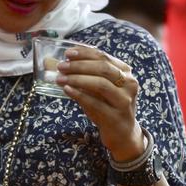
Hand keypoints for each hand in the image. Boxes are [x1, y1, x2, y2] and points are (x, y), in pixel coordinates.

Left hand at [56, 45, 144, 161]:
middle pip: (103, 68)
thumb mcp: (98, 86)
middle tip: (61, 66)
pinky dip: (79, 94)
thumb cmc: (106, 104)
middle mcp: (129, 84)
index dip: (84, 53)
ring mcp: (124, 101)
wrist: (122, 132)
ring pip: (101, 84)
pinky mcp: (116, 117)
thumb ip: (84, 73)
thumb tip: (55, 62)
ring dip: (77, 79)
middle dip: (79, 65)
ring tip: (60, 78)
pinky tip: (67, 90)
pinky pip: (95, 103)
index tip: (67, 53)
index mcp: (125, 71)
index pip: (103, 56)